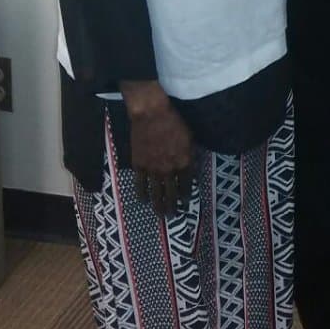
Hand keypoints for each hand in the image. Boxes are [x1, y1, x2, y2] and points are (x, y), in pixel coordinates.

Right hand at [122, 81, 194, 215]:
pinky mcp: (139, 165)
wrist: (151, 113)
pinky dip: (142, 195)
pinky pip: (140, 185)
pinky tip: (143, 201)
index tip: (185, 203)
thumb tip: (191, 166)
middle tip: (173, 215)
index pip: (187, 185)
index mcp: (184, 162)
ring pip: (156, 193)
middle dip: (173, 207)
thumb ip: (190, 154)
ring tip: (160, 215)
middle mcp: (170, 170)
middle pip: (172, 193)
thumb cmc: (174, 120)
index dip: (186, 196)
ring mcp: (153, 169)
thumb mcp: (190, 136)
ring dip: (159, 206)